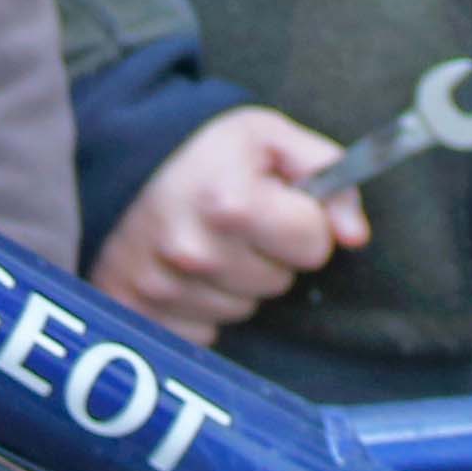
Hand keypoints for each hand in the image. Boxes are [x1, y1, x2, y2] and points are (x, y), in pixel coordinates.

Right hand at [93, 104, 368, 338]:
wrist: (115, 163)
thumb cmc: (202, 151)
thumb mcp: (270, 137)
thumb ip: (329, 172)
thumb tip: (356, 236)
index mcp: (231, 204)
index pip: (314, 245)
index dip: (303, 221)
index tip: (275, 204)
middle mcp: (194, 254)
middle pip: (279, 282)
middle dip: (269, 253)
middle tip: (235, 222)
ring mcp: (162, 290)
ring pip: (242, 310)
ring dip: (234, 282)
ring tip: (206, 241)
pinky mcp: (138, 315)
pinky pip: (203, 332)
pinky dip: (199, 307)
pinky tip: (182, 272)